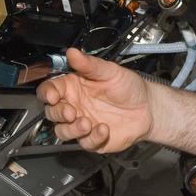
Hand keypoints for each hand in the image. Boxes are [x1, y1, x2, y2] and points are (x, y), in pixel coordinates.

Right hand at [37, 48, 154, 151]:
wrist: (148, 107)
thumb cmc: (128, 87)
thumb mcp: (110, 71)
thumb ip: (89, 64)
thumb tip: (72, 52)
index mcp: (73, 86)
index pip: (49, 90)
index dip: (47, 93)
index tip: (54, 95)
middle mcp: (74, 105)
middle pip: (52, 113)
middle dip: (58, 113)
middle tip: (71, 112)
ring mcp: (82, 123)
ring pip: (63, 131)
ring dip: (71, 129)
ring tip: (87, 123)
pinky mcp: (93, 139)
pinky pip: (84, 143)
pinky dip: (92, 138)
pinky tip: (103, 129)